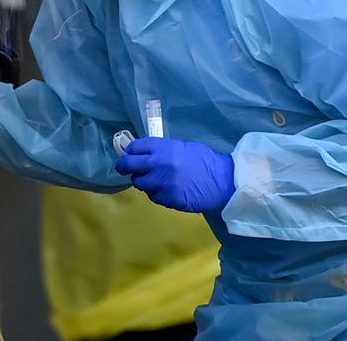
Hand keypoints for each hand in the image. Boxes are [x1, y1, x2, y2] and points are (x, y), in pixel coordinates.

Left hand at [115, 137, 234, 212]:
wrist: (223, 182)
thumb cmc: (206, 161)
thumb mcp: (183, 147)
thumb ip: (163, 149)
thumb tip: (147, 153)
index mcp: (164, 148)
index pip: (135, 147)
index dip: (131, 151)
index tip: (130, 154)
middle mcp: (158, 164)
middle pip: (129, 165)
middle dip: (124, 166)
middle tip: (123, 168)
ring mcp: (161, 183)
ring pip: (139, 182)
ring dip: (143, 181)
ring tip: (153, 180)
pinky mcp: (166, 199)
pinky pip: (152, 195)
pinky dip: (156, 193)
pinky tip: (166, 190)